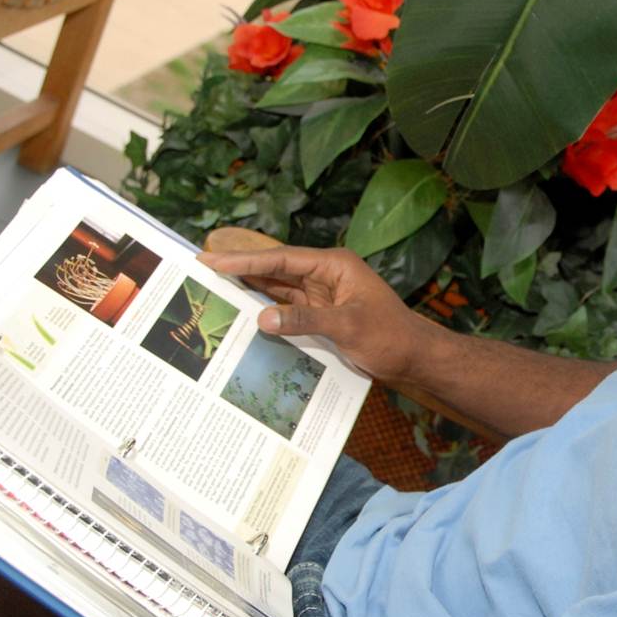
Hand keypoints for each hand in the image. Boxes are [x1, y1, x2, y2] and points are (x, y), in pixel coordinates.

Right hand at [198, 246, 438, 384]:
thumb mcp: (348, 328)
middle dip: (241, 269)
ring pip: (279, 288)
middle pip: (276, 269)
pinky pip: (288, 308)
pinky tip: (244, 312)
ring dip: (250, 289)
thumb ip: (305, 321)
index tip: (212, 260)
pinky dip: (267, 310)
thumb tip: (261, 317)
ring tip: (213, 287)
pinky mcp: (323, 314)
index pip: (282, 258)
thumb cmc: (390, 337)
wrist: (415, 358)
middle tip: (201, 267)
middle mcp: (326, 275)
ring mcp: (324, 294)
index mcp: (335, 265)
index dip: (245, 260)